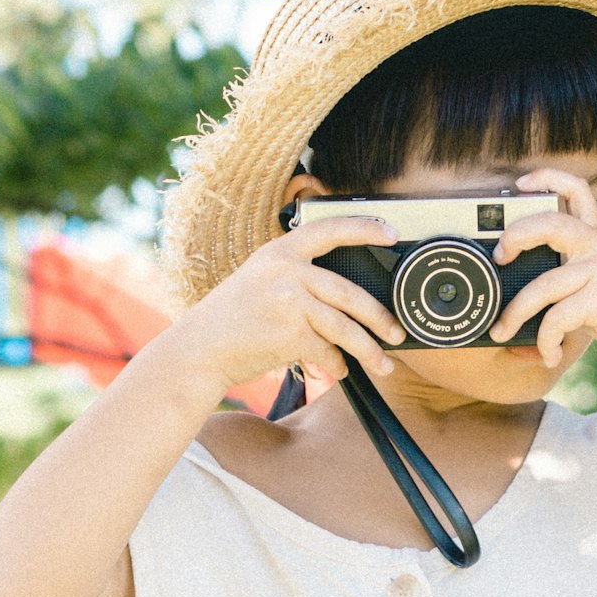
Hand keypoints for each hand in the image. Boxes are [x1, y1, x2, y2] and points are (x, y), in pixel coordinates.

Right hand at [170, 214, 404, 397]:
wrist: (200, 349)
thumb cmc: (232, 317)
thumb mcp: (260, 278)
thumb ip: (297, 275)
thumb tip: (346, 296)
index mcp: (280, 251)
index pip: (330, 229)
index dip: (364, 227)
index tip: (391, 232)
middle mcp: (286, 271)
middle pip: (349, 292)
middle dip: (380, 316)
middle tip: (397, 331)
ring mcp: (288, 302)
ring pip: (345, 327)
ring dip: (369, 349)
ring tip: (384, 363)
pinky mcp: (289, 334)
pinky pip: (328, 351)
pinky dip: (337, 364)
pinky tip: (340, 369)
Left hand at [492, 171, 596, 375]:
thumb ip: (569, 274)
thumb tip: (514, 281)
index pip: (577, 190)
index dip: (547, 178)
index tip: (520, 184)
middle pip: (550, 224)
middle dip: (515, 236)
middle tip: (499, 257)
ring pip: (542, 286)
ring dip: (515, 313)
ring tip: (502, 331)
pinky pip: (555, 318)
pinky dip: (545, 340)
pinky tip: (549, 354)